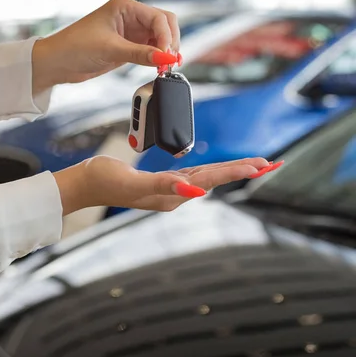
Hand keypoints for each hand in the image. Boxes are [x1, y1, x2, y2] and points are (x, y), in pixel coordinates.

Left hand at [32, 0, 179, 92]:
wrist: (57, 63)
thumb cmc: (74, 47)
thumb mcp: (110, 50)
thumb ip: (141, 54)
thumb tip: (166, 58)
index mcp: (125, 6)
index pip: (158, 18)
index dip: (167, 37)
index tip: (167, 56)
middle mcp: (130, 15)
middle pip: (165, 24)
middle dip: (171, 42)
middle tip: (171, 62)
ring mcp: (131, 31)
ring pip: (161, 38)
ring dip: (166, 51)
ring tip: (166, 67)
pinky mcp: (129, 45)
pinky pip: (152, 49)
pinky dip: (158, 58)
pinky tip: (159, 67)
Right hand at [53, 156, 269, 215]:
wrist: (85, 184)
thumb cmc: (105, 181)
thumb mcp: (133, 184)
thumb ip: (164, 186)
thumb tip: (195, 191)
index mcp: (172, 193)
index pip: (211, 178)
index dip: (235, 170)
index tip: (260, 165)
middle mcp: (176, 192)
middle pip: (216, 178)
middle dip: (243, 170)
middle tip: (271, 164)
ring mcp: (169, 188)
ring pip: (208, 176)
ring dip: (232, 170)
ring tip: (255, 166)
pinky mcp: (162, 181)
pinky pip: (194, 174)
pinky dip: (212, 170)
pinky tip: (217, 171)